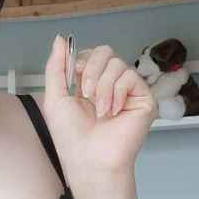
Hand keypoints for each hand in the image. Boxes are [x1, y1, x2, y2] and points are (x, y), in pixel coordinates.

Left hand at [42, 35, 158, 183]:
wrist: (89, 159)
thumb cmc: (71, 137)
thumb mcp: (55, 97)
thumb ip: (56, 67)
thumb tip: (60, 39)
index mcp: (90, 84)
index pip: (90, 54)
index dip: (81, 61)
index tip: (74, 79)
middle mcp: (110, 85)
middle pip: (105, 52)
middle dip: (91, 70)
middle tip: (86, 94)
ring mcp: (128, 91)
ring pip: (117, 64)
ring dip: (103, 87)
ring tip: (100, 110)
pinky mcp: (143, 98)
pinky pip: (130, 77)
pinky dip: (116, 93)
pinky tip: (113, 112)